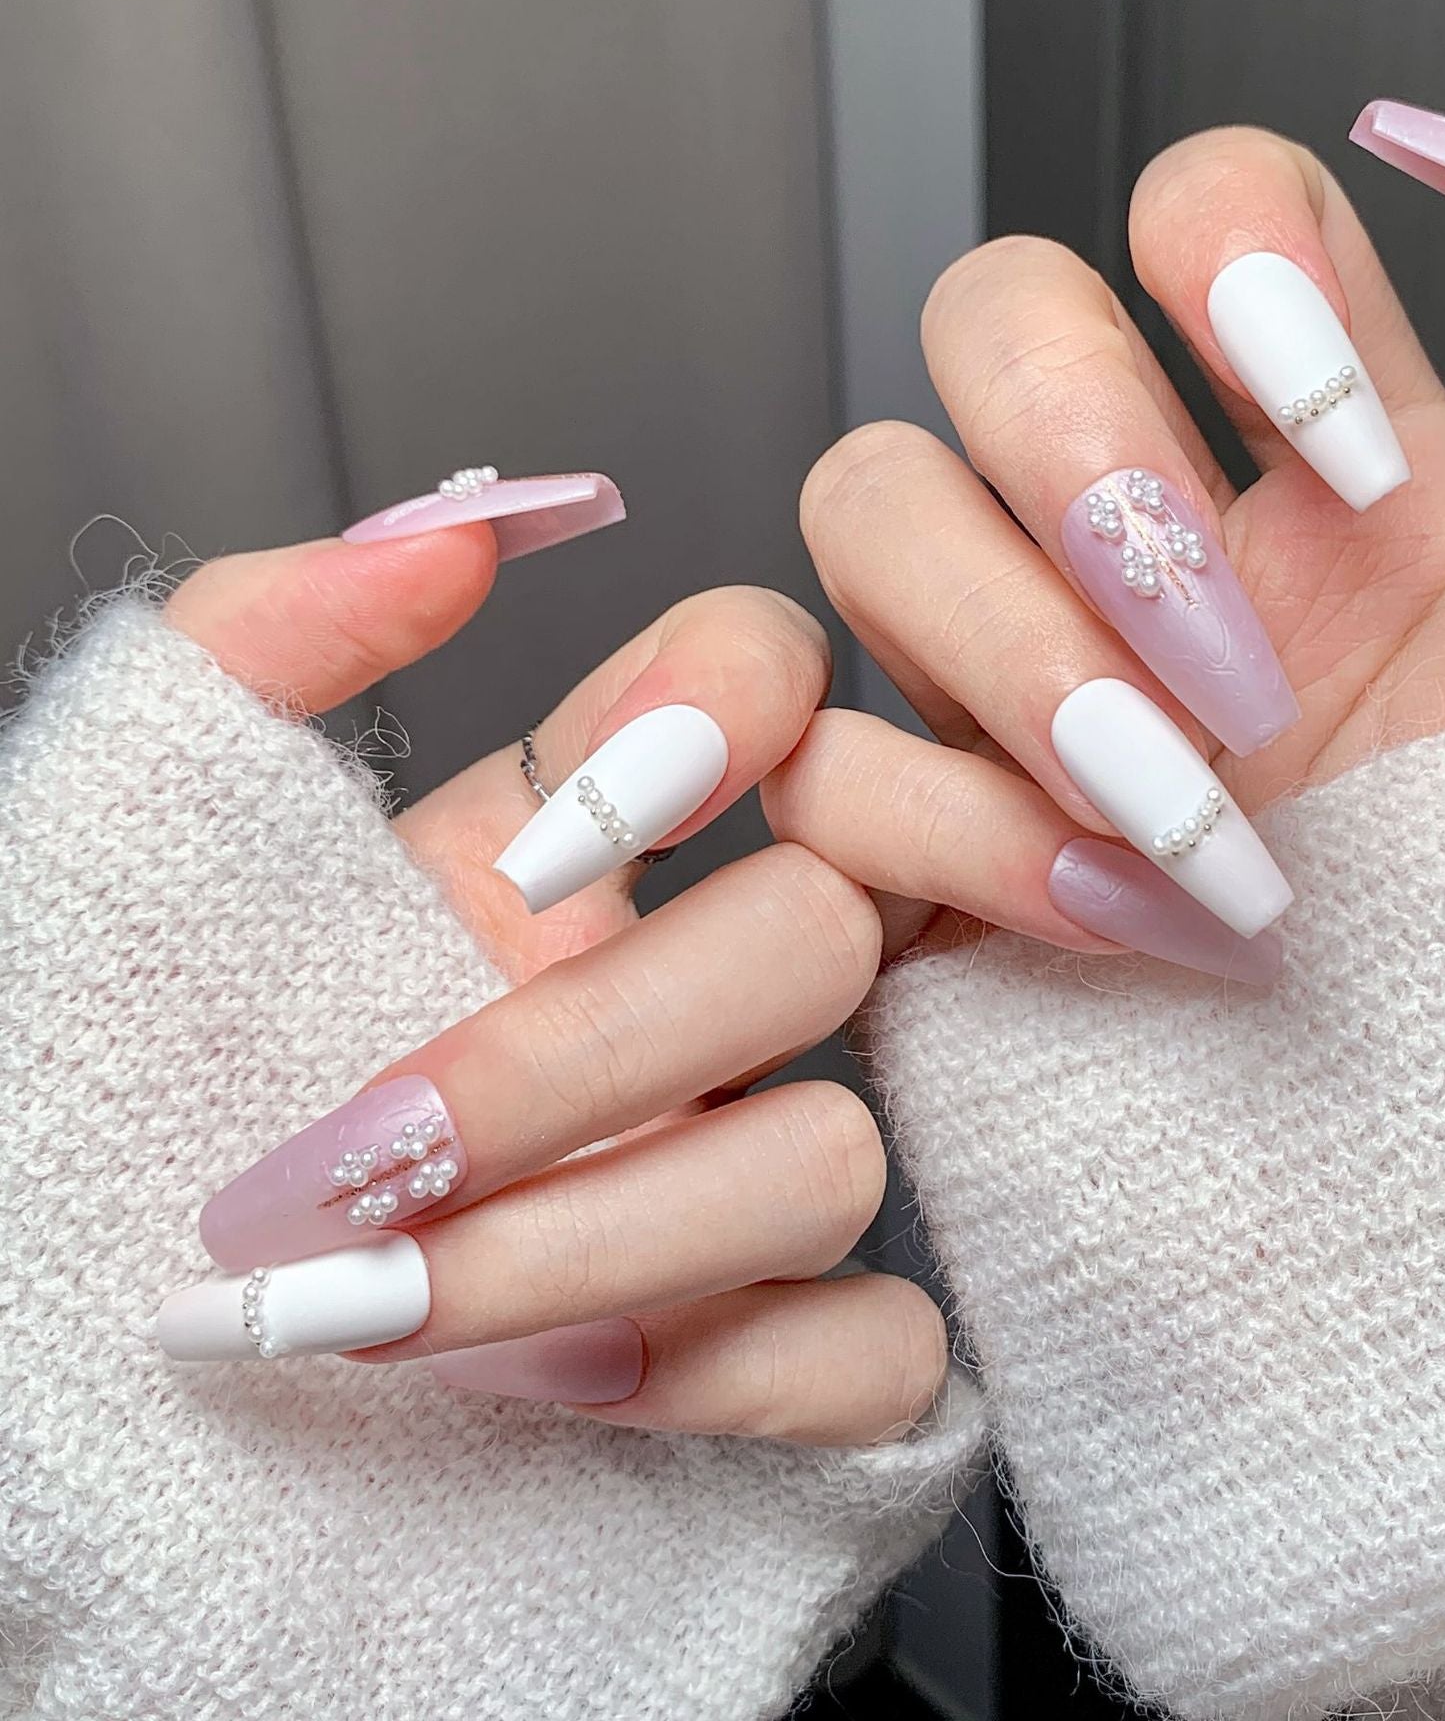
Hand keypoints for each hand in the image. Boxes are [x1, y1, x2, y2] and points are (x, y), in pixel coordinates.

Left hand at [157, 516, 946, 1443]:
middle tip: (378, 1145)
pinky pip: (882, 1351)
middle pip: (824, 936)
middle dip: (588, 1055)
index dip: (735, 704)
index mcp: (558, 853)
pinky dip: (730, 1374)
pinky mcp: (777, 1362)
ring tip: (394, 1310)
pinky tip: (562, 1391)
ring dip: (611, 1237)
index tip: (572, 819)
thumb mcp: (118, 849)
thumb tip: (466, 532)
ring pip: (841, 1155)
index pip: (769, 683)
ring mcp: (738, 1180)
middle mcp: (678, 1000)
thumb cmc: (68, 1103)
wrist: (35, 1383)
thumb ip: (261, 639)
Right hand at [766, 120, 1444, 979]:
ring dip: (1012, 642)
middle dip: (1076, 441)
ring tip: (1194, 807)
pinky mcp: (935, 867)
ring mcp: (1032, 703)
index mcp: (1345, 484)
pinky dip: (948, 826)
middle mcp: (1168, 563)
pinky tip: (1115, 914)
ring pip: (868, 507)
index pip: (1206, 213)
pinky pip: (827, 765)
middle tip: (1235, 650)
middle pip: (985, 317)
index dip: (1231, 250)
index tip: (1357, 448)